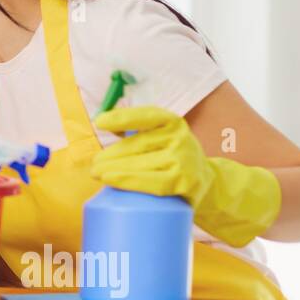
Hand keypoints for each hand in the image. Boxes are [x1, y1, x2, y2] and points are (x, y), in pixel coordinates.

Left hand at [91, 106, 214, 203]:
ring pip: (140, 163)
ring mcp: (183, 161)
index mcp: (172, 122)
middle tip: (94, 164)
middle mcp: (180, 138)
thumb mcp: (161, 136)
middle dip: (110, 155)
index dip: (122, 117)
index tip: (99, 122)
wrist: (205, 181)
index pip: (146, 116)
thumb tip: (103, 122)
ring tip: (96, 173)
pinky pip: (151, 182)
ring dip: (112, 168)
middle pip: (137, 144)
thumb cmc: (171, 155)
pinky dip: (127, 180)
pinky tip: (110, 179)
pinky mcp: (184, 183)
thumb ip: (136, 128)